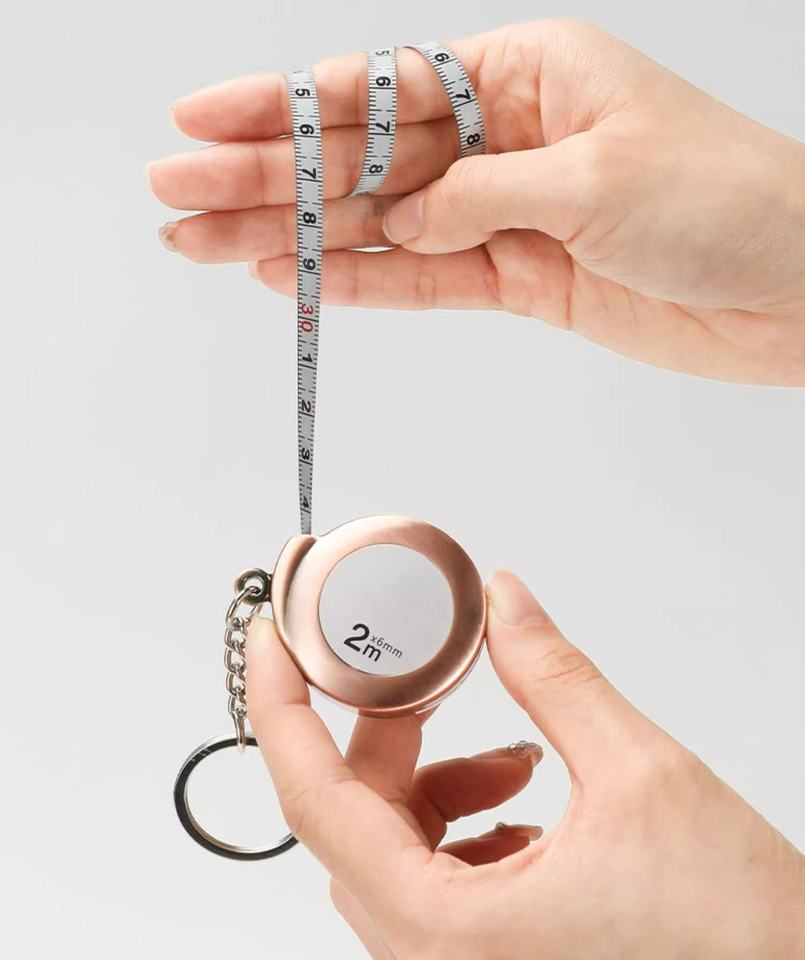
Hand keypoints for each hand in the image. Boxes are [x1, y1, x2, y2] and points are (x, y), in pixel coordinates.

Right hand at [148, 19, 804, 385]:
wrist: (791, 289)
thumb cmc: (728, 200)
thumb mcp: (597, 177)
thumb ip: (479, 196)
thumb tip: (395, 219)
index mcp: (524, 74)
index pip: (380, 89)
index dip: (284, 107)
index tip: (202, 120)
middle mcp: (501, 138)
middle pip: (360, 160)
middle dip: (263, 178)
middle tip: (176, 198)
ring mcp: (500, 213)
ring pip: (377, 226)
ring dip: (289, 238)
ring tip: (205, 247)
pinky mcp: (515, 278)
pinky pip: (420, 280)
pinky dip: (359, 283)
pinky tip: (291, 279)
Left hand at [245, 570, 804, 958]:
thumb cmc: (738, 944)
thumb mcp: (642, 778)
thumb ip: (556, 676)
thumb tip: (506, 604)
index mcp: (446, 934)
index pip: (313, 798)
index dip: (283, 700)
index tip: (274, 633)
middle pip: (355, 817)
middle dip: (390, 732)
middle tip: (427, 671)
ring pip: (395, 847)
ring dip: (437, 781)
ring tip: (515, 756)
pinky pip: (434, 879)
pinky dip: (462, 825)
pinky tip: (524, 802)